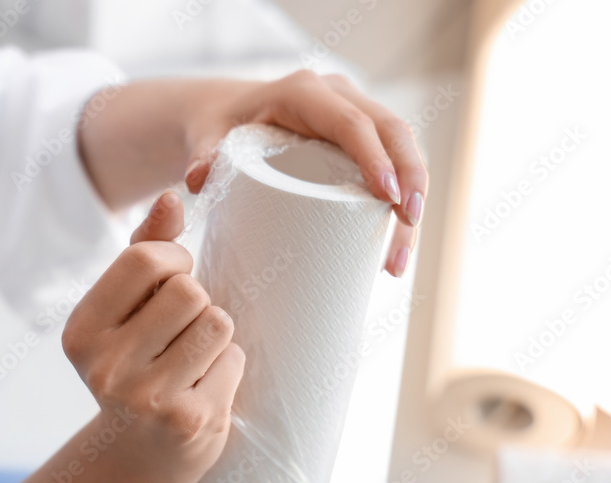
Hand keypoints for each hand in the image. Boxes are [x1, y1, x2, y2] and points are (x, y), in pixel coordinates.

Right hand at [62, 191, 245, 482]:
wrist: (136, 459)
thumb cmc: (133, 368)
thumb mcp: (123, 313)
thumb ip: (144, 252)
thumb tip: (174, 197)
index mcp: (81, 331)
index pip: (147, 259)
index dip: (176, 263)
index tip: (171, 284)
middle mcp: (104, 366)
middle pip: (189, 291)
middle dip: (197, 306)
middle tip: (180, 336)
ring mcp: (145, 397)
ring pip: (218, 323)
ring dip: (216, 338)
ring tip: (192, 363)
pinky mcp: (188, 421)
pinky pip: (234, 360)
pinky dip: (228, 370)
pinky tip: (202, 391)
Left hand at [182, 72, 426, 277]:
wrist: (224, 118)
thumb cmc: (217, 128)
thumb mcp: (207, 138)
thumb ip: (203, 155)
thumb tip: (198, 178)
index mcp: (305, 93)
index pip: (352, 122)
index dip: (375, 157)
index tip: (389, 198)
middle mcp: (338, 98)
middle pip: (393, 132)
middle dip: (410, 180)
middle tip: (408, 228)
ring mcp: (355, 116)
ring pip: (403, 151)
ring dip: (412, 202)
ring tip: (397, 261)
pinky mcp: (361, 141)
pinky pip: (394, 166)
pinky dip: (401, 205)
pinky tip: (393, 250)